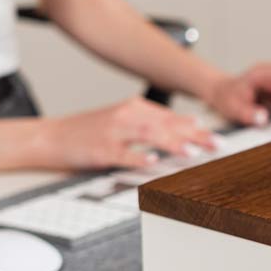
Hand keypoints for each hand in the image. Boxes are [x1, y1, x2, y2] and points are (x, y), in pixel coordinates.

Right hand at [40, 98, 214, 169]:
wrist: (51, 136)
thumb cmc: (90, 131)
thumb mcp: (125, 119)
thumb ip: (157, 121)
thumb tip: (192, 124)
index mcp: (135, 107)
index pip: (172, 117)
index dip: (197, 128)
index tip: (219, 138)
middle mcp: (127, 116)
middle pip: (167, 125)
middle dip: (194, 136)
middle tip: (216, 145)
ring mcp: (113, 132)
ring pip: (149, 135)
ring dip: (173, 143)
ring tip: (193, 152)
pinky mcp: (101, 149)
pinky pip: (123, 154)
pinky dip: (139, 157)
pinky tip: (154, 163)